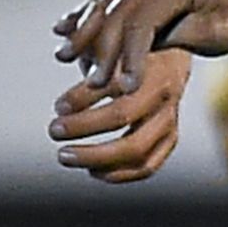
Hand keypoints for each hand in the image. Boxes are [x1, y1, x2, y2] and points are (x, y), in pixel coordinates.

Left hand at [49, 44, 193, 184]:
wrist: (169, 55)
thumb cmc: (133, 53)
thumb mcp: (113, 52)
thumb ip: (90, 80)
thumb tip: (62, 109)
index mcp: (155, 77)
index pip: (118, 101)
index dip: (85, 109)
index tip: (57, 109)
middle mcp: (166, 103)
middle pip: (130, 137)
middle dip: (89, 142)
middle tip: (57, 141)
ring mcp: (170, 125)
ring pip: (139, 157)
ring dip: (99, 162)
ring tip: (67, 156)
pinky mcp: (168, 140)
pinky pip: (146, 167)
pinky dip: (118, 173)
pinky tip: (93, 170)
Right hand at [53, 0, 227, 92]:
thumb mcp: (219, 32)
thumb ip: (182, 36)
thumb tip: (145, 51)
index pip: (143, 22)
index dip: (130, 56)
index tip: (122, 86)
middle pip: (119, 14)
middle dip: (102, 50)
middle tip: (91, 84)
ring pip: (107, 5)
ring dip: (84, 33)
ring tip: (63, 57)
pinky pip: (106, 0)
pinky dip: (85, 16)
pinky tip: (62, 29)